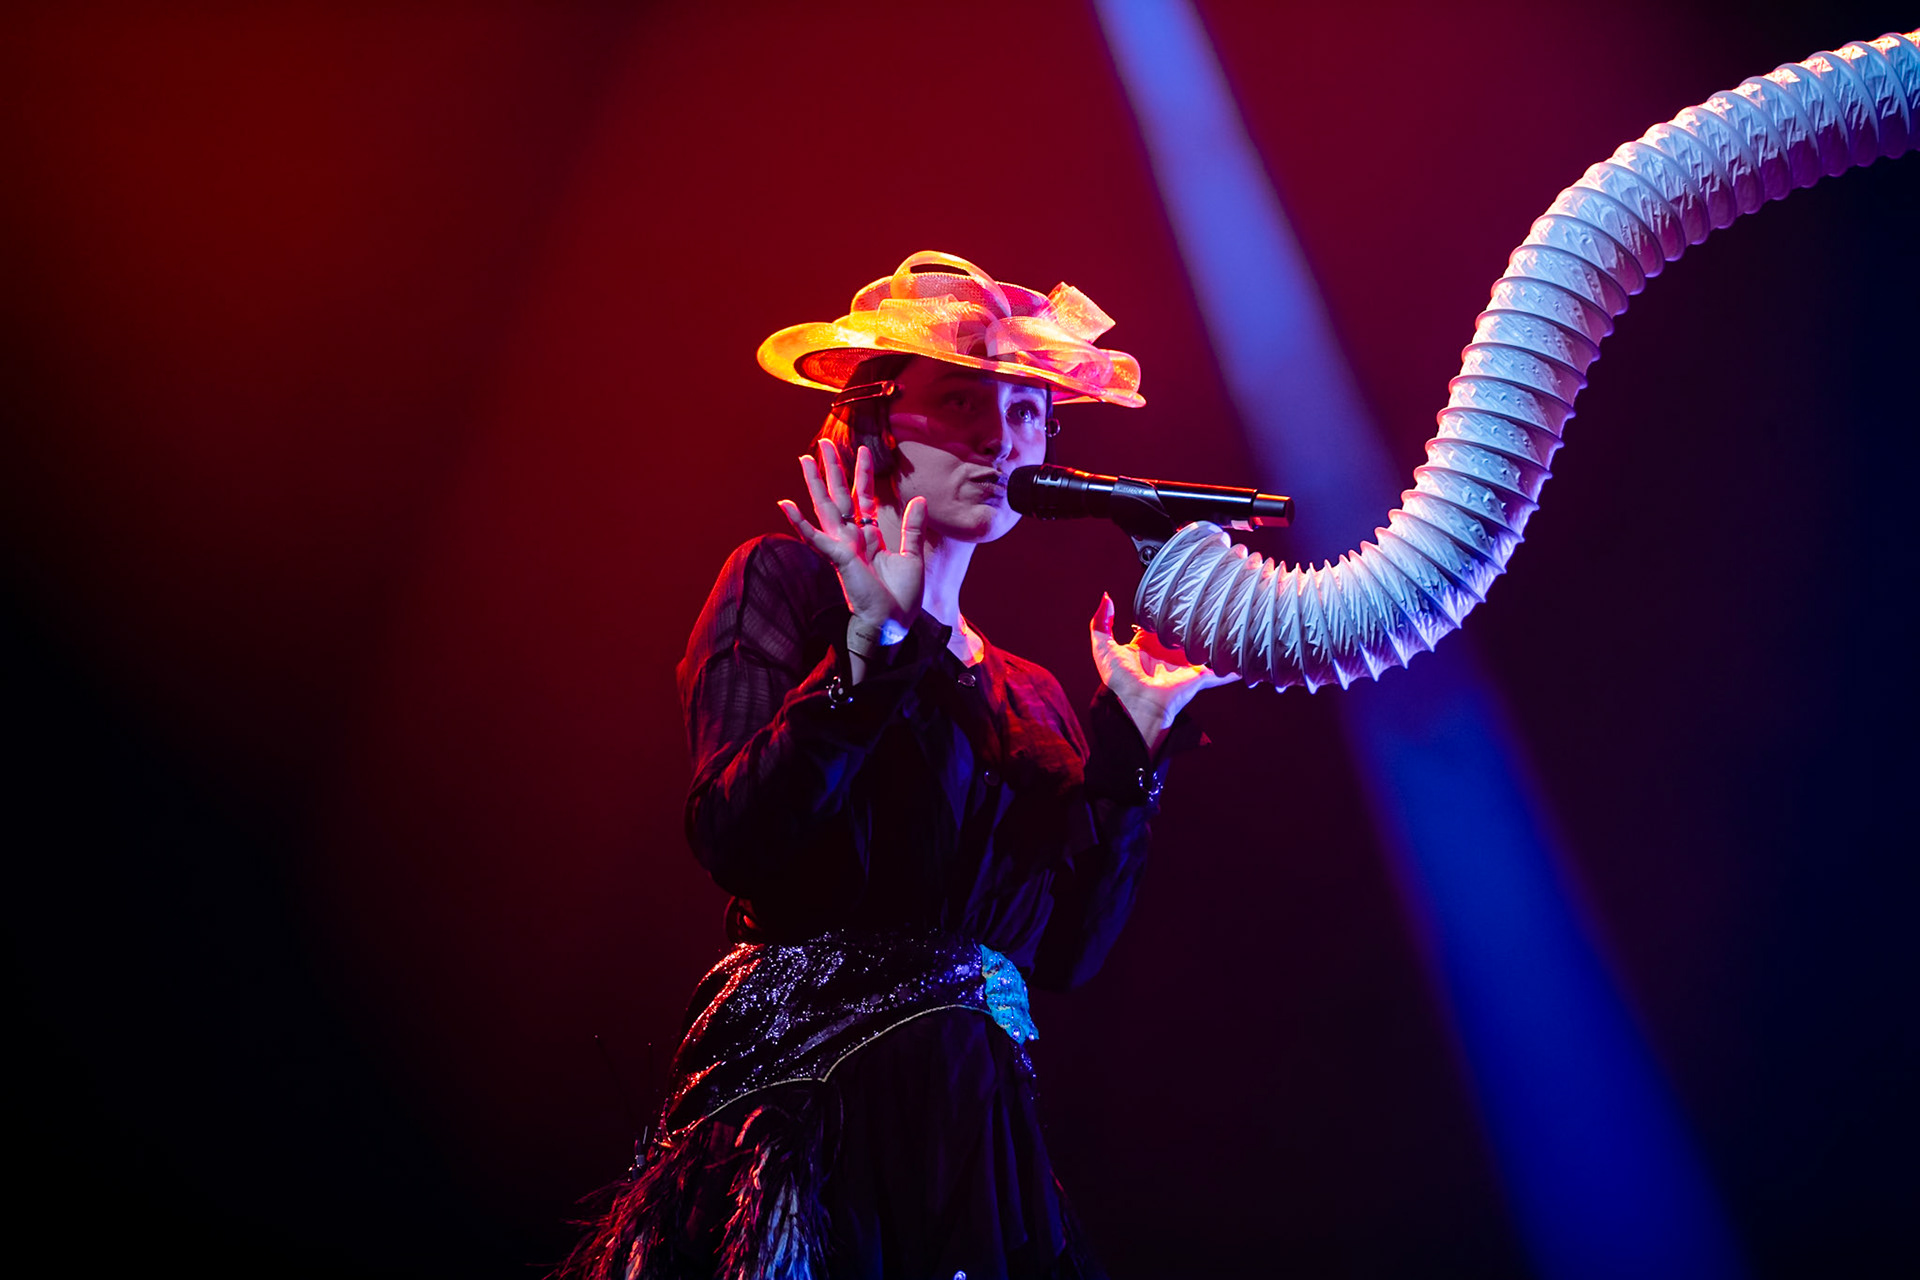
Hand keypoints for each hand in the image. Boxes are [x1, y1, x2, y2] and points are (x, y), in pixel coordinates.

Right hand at [779, 441, 926, 633]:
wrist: (893, 625)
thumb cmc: (900, 598)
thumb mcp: (912, 556)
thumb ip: (912, 527)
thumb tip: (919, 498)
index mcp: (869, 538)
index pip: (864, 498)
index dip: (863, 473)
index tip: (864, 449)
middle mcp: (852, 539)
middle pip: (840, 496)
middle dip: (833, 469)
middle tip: (824, 443)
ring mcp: (843, 547)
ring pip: (825, 508)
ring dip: (814, 483)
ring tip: (804, 458)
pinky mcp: (838, 558)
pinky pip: (815, 537)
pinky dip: (799, 521)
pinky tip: (785, 504)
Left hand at [1090, 592, 1237, 753]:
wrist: (1136, 705)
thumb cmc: (1119, 681)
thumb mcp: (1103, 648)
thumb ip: (1100, 622)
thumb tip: (1106, 597)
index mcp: (1148, 645)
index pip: (1161, 622)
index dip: (1167, 608)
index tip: (1178, 590)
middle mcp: (1169, 654)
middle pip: (1186, 632)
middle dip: (1195, 618)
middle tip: (1209, 597)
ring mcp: (1185, 665)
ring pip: (1204, 647)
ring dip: (1217, 637)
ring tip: (1233, 617)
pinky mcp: (1199, 677)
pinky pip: (1220, 671)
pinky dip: (1233, 667)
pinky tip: (1247, 655)